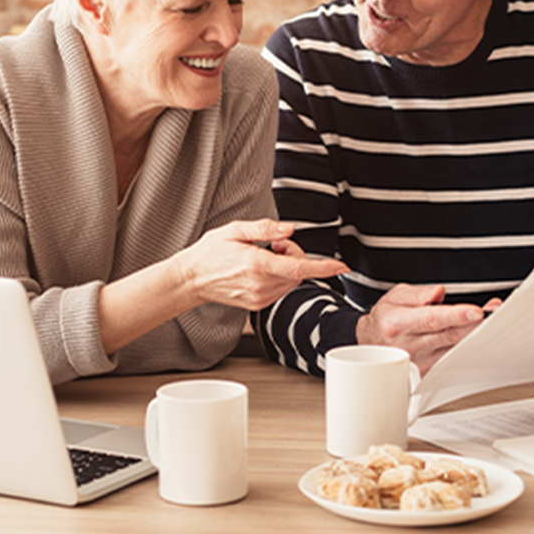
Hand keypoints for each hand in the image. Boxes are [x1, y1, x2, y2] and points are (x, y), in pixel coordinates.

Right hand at [176, 219, 348, 312]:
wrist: (192, 279)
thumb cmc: (210, 252)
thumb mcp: (234, 230)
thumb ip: (264, 228)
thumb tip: (289, 229)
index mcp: (256, 265)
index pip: (298, 268)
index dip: (323, 267)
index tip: (341, 266)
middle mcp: (260, 285)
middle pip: (298, 272)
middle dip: (294, 255)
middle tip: (273, 244)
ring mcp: (259, 298)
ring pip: (292, 281)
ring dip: (287, 267)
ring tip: (263, 256)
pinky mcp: (258, 304)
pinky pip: (281, 289)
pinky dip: (279, 277)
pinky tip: (260, 269)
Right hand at [355, 285, 502, 374]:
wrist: (371, 345)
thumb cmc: (385, 319)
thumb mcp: (395, 297)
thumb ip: (418, 294)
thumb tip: (438, 292)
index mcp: (398, 323)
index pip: (431, 319)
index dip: (455, 315)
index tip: (475, 311)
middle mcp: (409, 344)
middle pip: (449, 335)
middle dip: (474, 324)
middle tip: (495, 314)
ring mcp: (419, 361)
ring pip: (454, 349)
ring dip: (475, 336)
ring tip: (492, 321)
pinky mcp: (427, 372)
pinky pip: (453, 360)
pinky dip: (468, 349)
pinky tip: (479, 338)